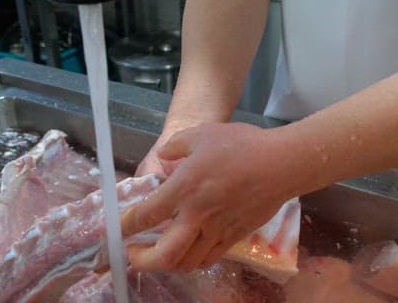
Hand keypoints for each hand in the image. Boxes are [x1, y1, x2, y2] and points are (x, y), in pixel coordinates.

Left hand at [122, 122, 306, 272]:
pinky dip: (192, 261)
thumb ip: (175, 146)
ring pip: (186, 263)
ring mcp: (218, 230)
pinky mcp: (235, 236)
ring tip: (158, 254)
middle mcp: (198, 215)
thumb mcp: (201, 134)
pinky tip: (187, 251)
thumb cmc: (241, 145)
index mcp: (185, 188)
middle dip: (141, 260)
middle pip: (164, 255)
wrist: (281, 164)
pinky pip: (208, 259)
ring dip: (166, 263)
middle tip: (132, 254)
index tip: (116, 230)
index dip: (124, 227)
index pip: (146, 216)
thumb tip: (163, 158)